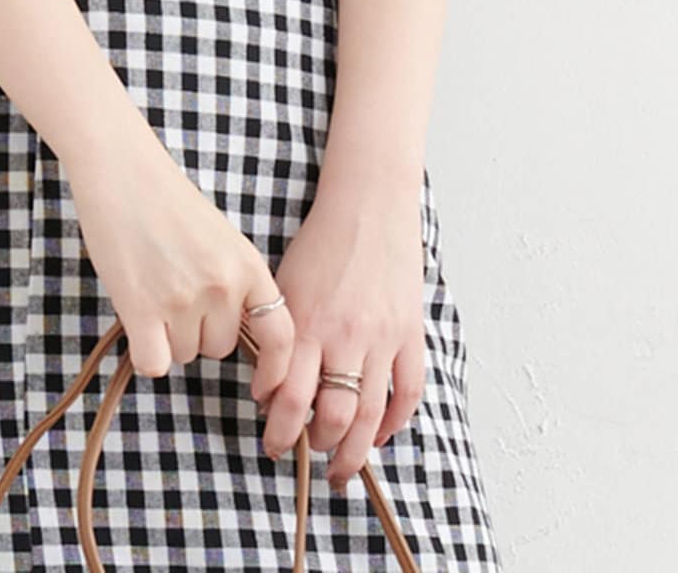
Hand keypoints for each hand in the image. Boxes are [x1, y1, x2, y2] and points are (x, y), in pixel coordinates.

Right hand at [65, 136, 295, 407]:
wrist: (123, 171)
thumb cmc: (167, 201)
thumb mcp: (221, 238)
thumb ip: (236, 281)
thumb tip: (238, 332)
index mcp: (248, 264)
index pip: (281, 334)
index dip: (278, 368)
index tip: (266, 386)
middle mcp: (223, 285)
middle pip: (221, 348)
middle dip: (200, 332)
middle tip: (175, 292)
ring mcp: (184, 298)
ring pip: (186, 354)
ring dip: (169, 336)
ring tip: (153, 289)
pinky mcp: (143, 309)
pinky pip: (156, 364)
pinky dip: (146, 352)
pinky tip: (138, 321)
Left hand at [250, 184, 426, 490]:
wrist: (368, 207)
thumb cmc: (321, 244)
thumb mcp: (285, 285)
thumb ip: (276, 338)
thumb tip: (267, 393)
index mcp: (308, 323)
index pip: (290, 398)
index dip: (280, 431)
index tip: (273, 443)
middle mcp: (345, 336)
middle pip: (333, 416)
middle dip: (317, 446)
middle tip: (307, 454)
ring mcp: (382, 337)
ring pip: (371, 414)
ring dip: (354, 450)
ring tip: (341, 469)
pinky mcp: (410, 333)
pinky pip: (409, 391)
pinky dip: (396, 422)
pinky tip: (380, 435)